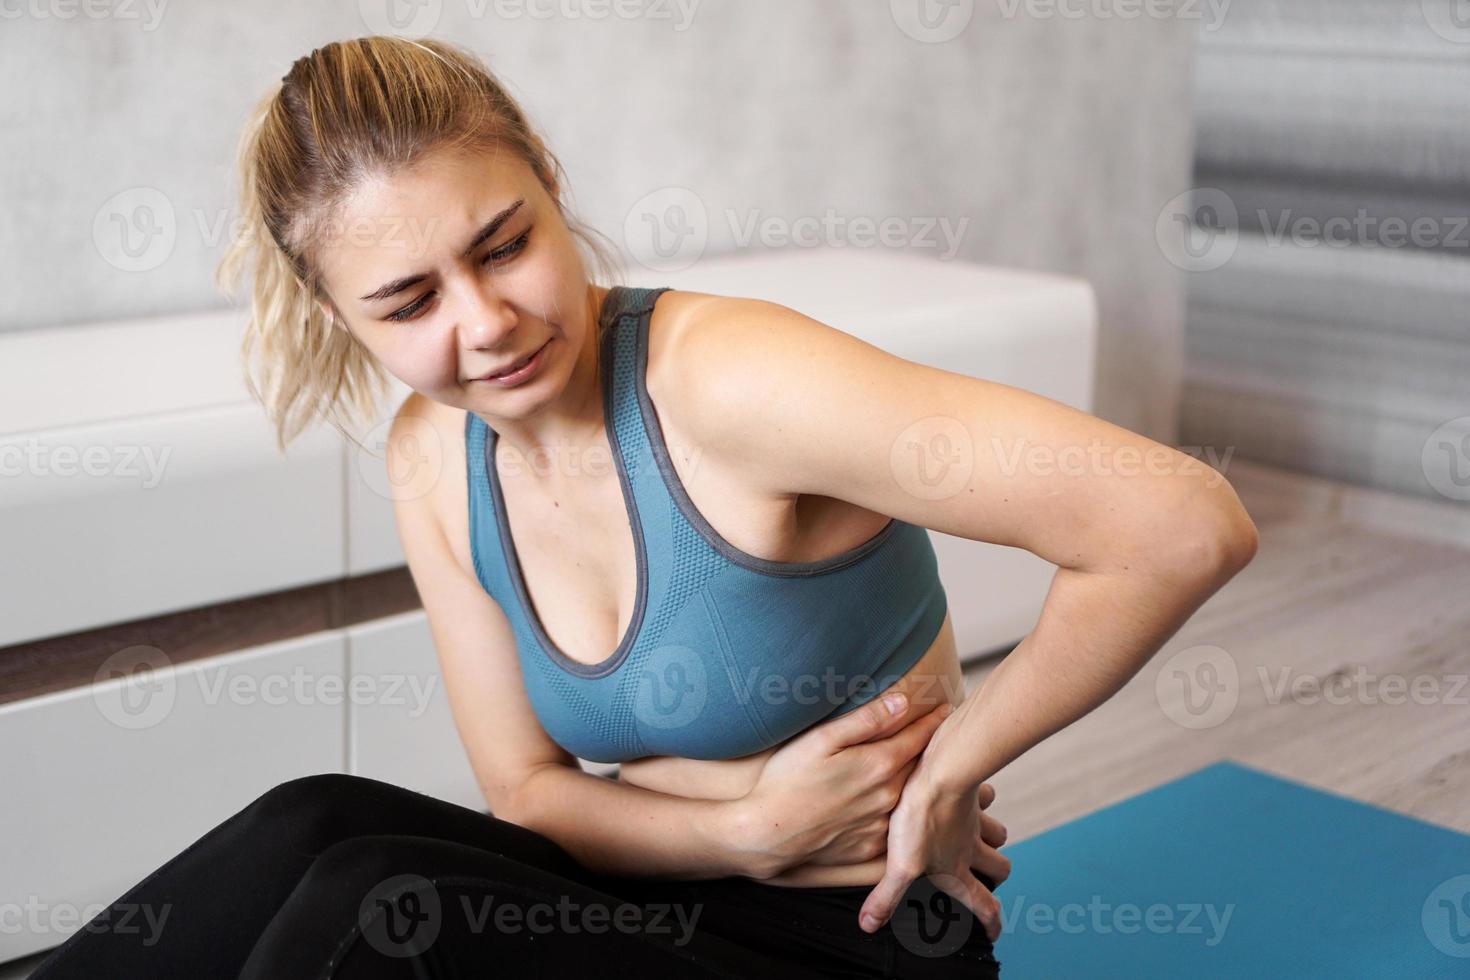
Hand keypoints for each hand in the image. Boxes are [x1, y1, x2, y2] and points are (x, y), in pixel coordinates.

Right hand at [732, 693, 953, 879]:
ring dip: (922, 783)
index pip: (918, 737)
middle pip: (921, 767)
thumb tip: (903, 702)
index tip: (947, 710)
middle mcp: (888, 797)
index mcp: (879, 765)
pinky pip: (897, 827)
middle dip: (933, 750)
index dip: (934, 721)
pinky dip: (906, 815)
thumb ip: (866, 720)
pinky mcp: (871, 849)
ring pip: (912, 798)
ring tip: (929, 770)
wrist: (767, 834)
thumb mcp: (821, 739)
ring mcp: (881, 826)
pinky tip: (904, 809)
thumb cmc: (787, 780)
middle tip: (945, 735)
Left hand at [858, 709, 1005, 940]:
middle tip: (989, 877)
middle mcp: (971, 847)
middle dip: (997, 875)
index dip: (991, 922)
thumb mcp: (900, 866)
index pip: (983, 905)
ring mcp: (974, 820)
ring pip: (997, 833)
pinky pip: (985, 797)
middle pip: (1000, 867)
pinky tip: (968, 796)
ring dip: (993, 838)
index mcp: (956, 870)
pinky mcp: (970, 793)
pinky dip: (981, 800)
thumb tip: (869, 925)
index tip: (993, 933)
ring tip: (979, 837)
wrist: (939, 775)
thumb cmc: (920, 821)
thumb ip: (886, 897)